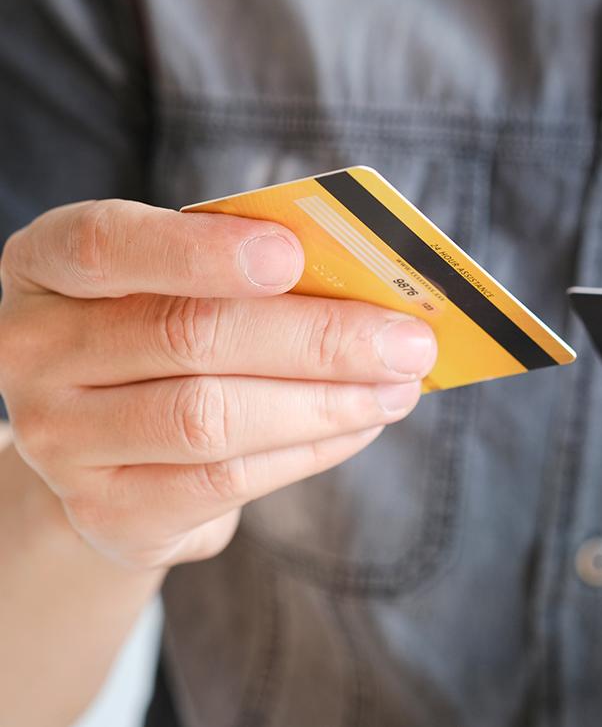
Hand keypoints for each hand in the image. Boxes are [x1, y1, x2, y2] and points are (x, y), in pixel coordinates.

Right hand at [0, 199, 435, 568]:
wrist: (104, 449)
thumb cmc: (162, 339)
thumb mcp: (178, 285)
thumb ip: (247, 270)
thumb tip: (370, 283)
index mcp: (48, 267)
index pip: (106, 245)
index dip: (200, 249)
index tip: (292, 254)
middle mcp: (33, 350)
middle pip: (187, 336)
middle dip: (317, 337)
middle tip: (409, 340)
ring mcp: (62, 440)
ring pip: (211, 418)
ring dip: (327, 402)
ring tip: (401, 387)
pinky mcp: (111, 511)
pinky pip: (226, 481)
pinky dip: (311, 450)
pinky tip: (362, 425)